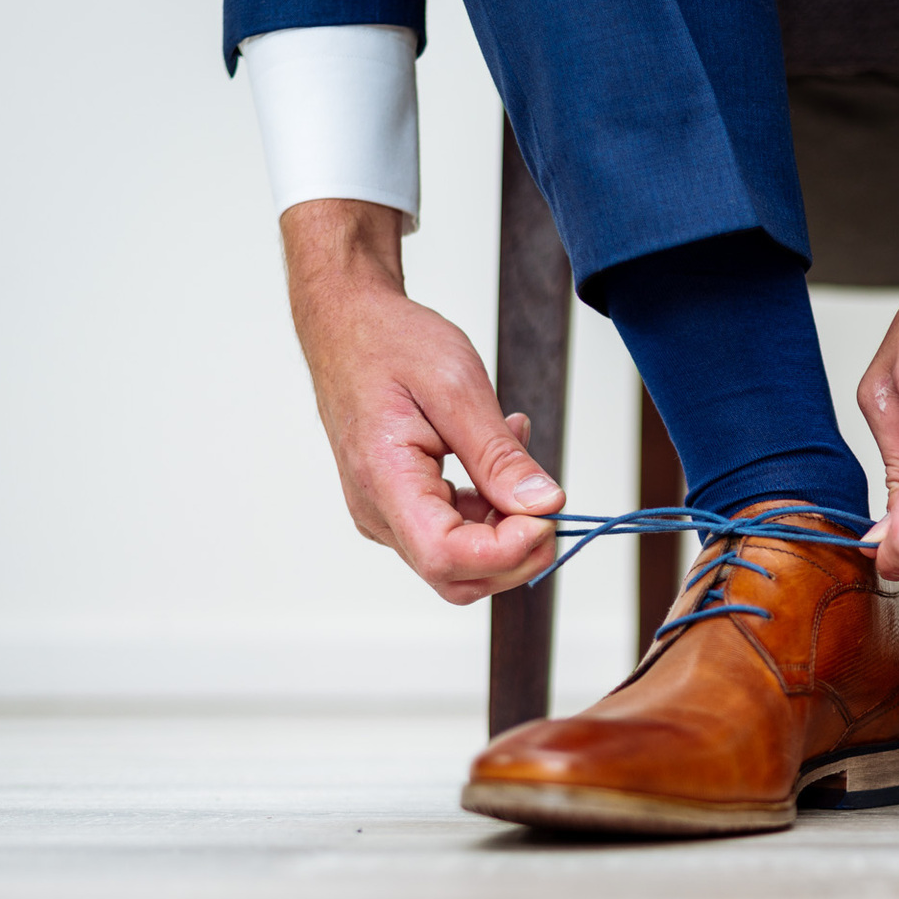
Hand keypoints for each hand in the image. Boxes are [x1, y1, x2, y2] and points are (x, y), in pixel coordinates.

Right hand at [282, 199, 564, 603]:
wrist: (349, 323)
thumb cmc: (389, 344)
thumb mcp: (457, 387)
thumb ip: (499, 455)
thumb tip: (543, 506)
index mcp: (384, 480)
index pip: (446, 557)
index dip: (506, 551)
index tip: (547, 516)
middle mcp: (379, 511)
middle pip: (457, 575)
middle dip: (517, 553)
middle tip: (550, 501)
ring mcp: (387, 513)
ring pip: (461, 559)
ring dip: (508, 524)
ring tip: (520, 456)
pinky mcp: (402, 504)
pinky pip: (455, 529)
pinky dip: (491, 507)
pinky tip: (502, 459)